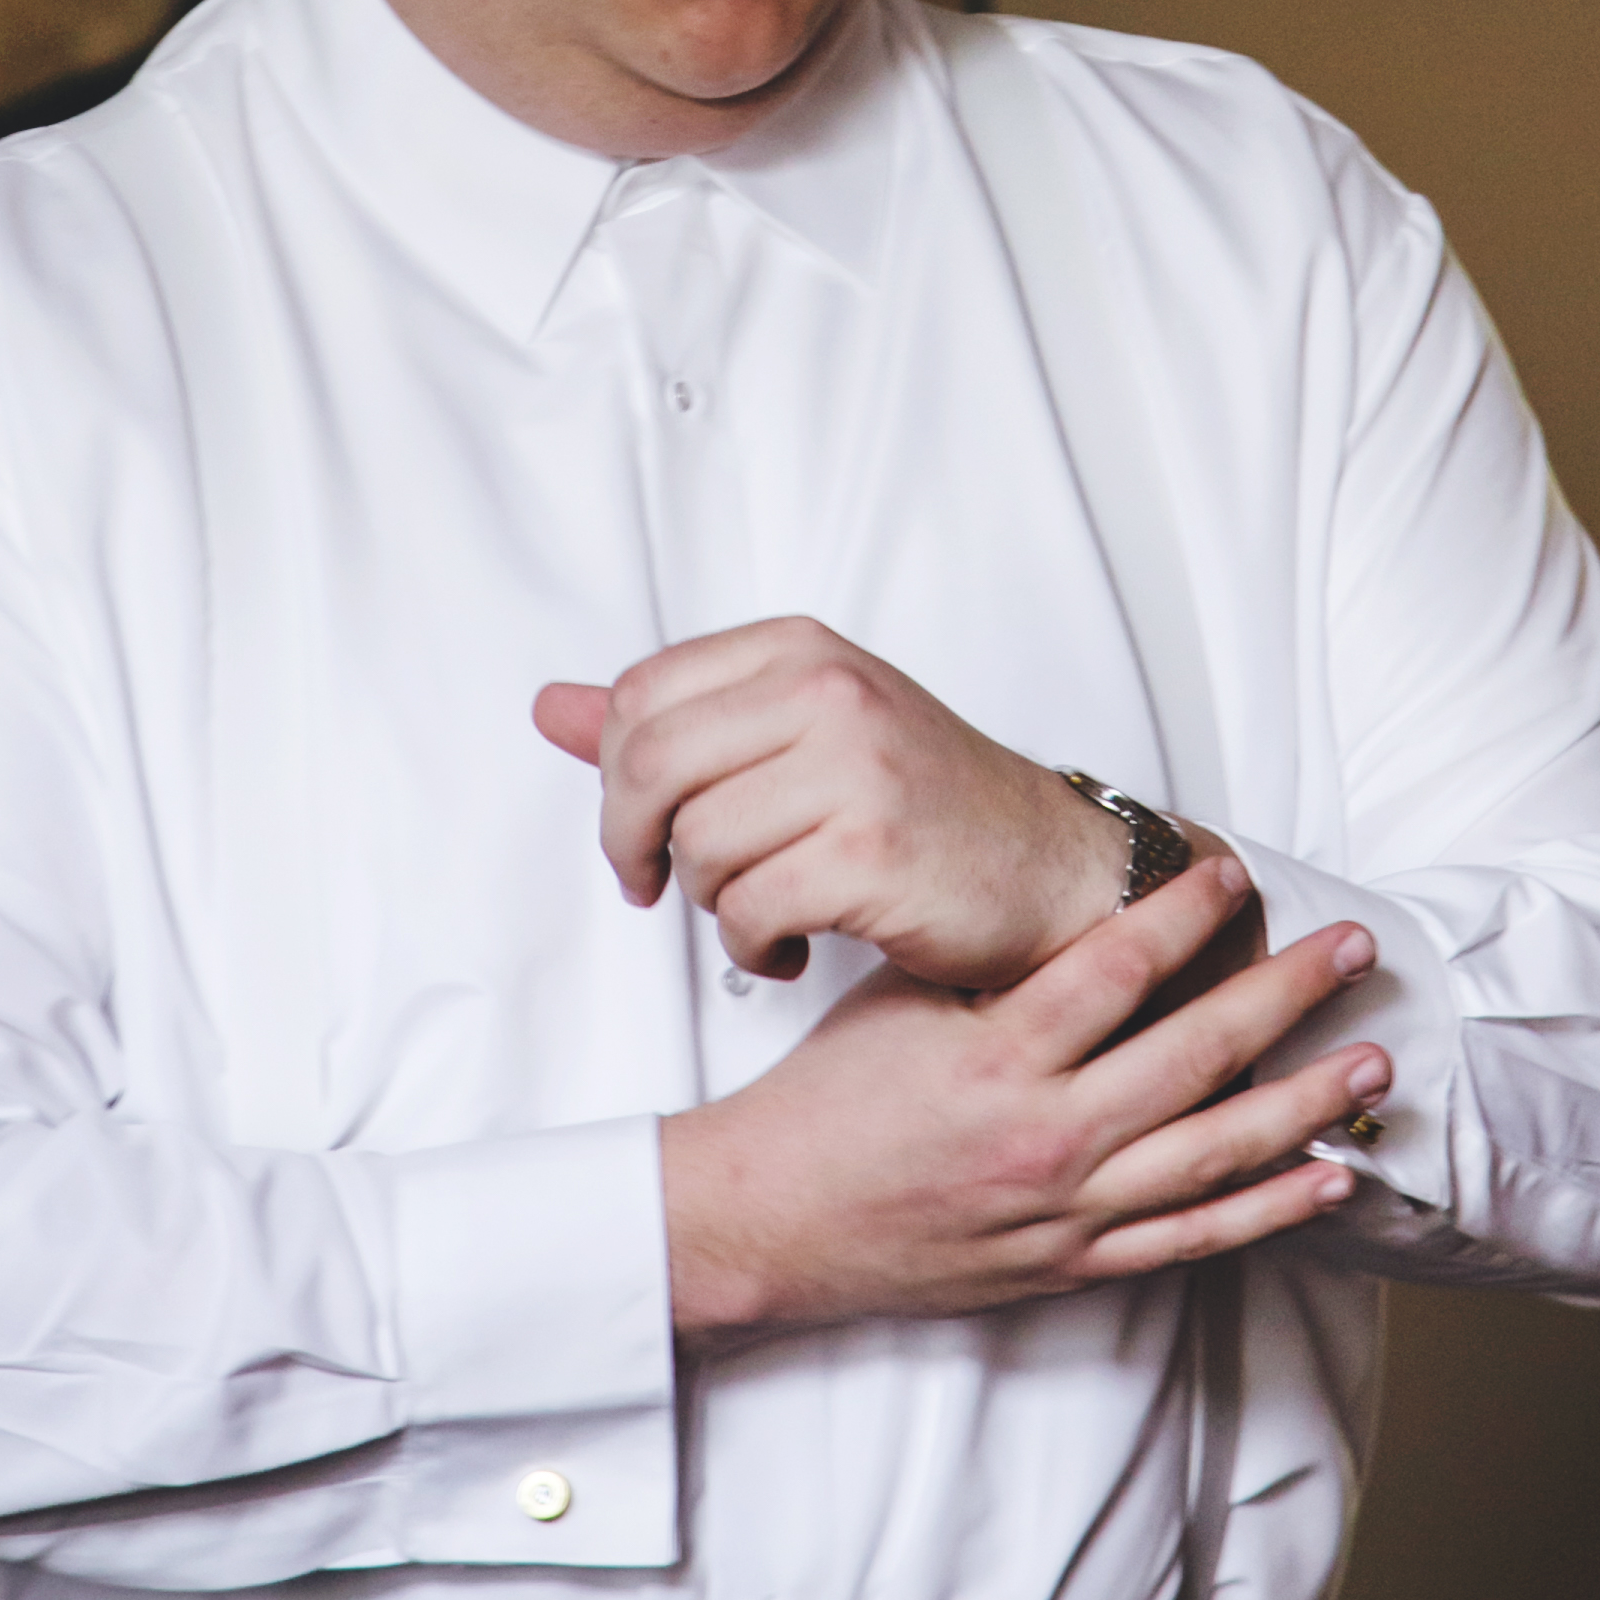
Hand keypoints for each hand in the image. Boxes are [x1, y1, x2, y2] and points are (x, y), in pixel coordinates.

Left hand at [534, 618, 1139, 990]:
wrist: (1049, 871)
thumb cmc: (921, 805)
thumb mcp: (796, 734)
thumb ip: (674, 721)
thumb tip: (550, 707)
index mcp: (800, 650)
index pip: (640, 695)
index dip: (616, 777)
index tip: (642, 825)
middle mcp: (828, 691)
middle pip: (648, 766)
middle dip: (634, 844)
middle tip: (660, 884)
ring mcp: (855, 769)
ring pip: (696, 846)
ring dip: (710, 904)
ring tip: (763, 909)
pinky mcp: (873, 854)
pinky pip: (747, 911)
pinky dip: (752, 948)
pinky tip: (792, 945)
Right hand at [660, 856, 1390, 1341]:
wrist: (770, 1223)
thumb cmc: (828, 1100)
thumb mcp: (901, 1004)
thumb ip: (997, 972)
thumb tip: (1092, 914)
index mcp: (996, 1058)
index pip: (1117, 968)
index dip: (1185, 915)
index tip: (1237, 872)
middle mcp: (1045, 1137)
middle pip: (1195, 1055)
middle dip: (1286, 995)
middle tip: (1353, 947)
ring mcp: (1067, 1211)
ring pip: (1214, 1153)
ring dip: (1304, 1102)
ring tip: (1373, 1059)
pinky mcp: (1070, 1266)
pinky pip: (1190, 1238)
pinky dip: (1267, 1210)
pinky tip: (1328, 1178)